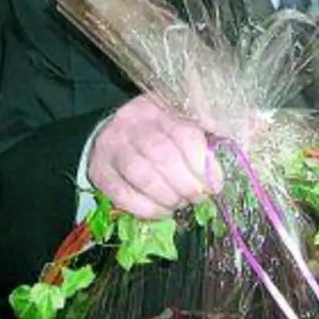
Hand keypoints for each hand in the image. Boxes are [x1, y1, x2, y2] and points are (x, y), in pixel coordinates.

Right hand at [88, 95, 223, 218]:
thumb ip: (203, 139)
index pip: (184, 133)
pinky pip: (122, 195)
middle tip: (198, 197)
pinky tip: (162, 211)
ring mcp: (111, 147)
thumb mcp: (180, 124)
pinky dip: (147, 209)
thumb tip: (219, 169)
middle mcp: (131, 123)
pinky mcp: (99, 171)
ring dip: (167, 197)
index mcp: (159, 108)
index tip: (214, 185)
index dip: (202, 163)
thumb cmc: (158, 133)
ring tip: (180, 203)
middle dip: (186, 184)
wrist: (115, 135)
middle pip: (162, 155)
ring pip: (142, 175)